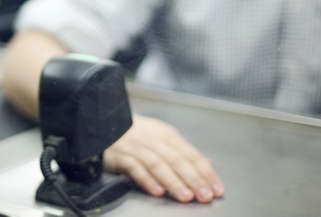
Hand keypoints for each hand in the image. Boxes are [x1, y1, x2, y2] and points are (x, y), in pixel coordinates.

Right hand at [103, 115, 224, 202]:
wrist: (104, 124)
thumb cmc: (137, 135)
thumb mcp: (162, 137)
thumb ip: (184, 152)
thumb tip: (207, 165)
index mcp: (167, 135)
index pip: (191, 154)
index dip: (205, 172)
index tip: (216, 188)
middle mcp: (153, 140)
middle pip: (176, 160)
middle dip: (193, 178)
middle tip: (205, 195)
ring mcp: (136, 148)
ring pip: (158, 164)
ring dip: (173, 181)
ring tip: (185, 196)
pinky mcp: (120, 156)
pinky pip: (135, 168)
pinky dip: (147, 179)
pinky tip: (157, 191)